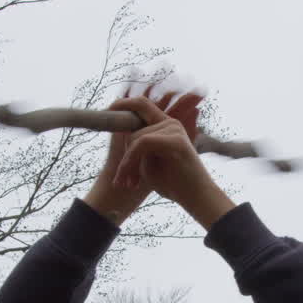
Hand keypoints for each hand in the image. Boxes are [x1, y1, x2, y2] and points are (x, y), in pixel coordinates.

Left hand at [82, 89, 191, 224]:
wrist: (195, 198)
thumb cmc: (172, 183)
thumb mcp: (148, 162)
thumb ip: (137, 146)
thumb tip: (123, 135)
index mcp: (165, 125)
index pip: (141, 104)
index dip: (123, 103)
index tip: (107, 109)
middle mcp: (170, 123)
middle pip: (133, 125)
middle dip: (124, 154)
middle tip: (121, 181)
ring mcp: (174, 129)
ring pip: (135, 138)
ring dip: (128, 165)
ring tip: (131, 184)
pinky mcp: (175, 140)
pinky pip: (142, 143)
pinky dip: (132, 162)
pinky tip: (134, 181)